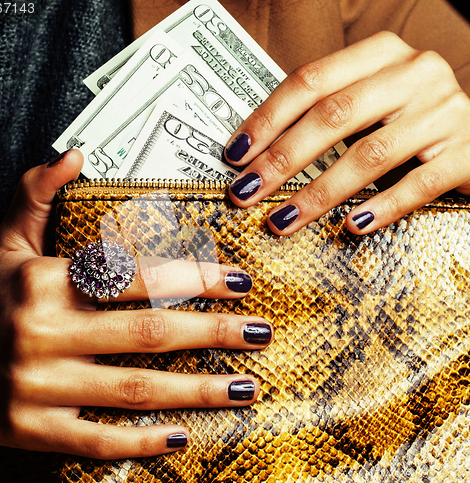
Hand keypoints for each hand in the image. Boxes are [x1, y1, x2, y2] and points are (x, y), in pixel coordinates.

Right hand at [0, 150, 271, 458]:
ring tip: (246, 386)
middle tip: (261, 331)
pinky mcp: (30, 430)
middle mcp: (43, 332)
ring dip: (197, 390)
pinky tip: (185, 437)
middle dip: (213, 333)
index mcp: (43, 281)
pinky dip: (142, 442)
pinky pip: (96, 439)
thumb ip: (36, 196)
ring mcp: (37, 387)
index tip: (239, 281)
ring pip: (133, 390)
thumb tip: (74, 155)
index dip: (193, 279)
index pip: (135, 276)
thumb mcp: (2, 243)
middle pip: (148, 334)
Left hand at [225, 31, 469, 233]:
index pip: (310, 81)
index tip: (236, 153)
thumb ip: (326, 113)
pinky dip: (379, 209)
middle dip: (281, 159)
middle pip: (333, 117)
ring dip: (318, 194)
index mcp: (380, 56)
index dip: (267, 118)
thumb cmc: (409, 118)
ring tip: (283, 220)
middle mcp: (413, 75)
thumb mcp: (370, 100)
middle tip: (247, 192)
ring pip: (369, 155)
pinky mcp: (466, 153)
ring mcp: (443, 113)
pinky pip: (416, 186)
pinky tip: (350, 227)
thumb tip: (259, 151)